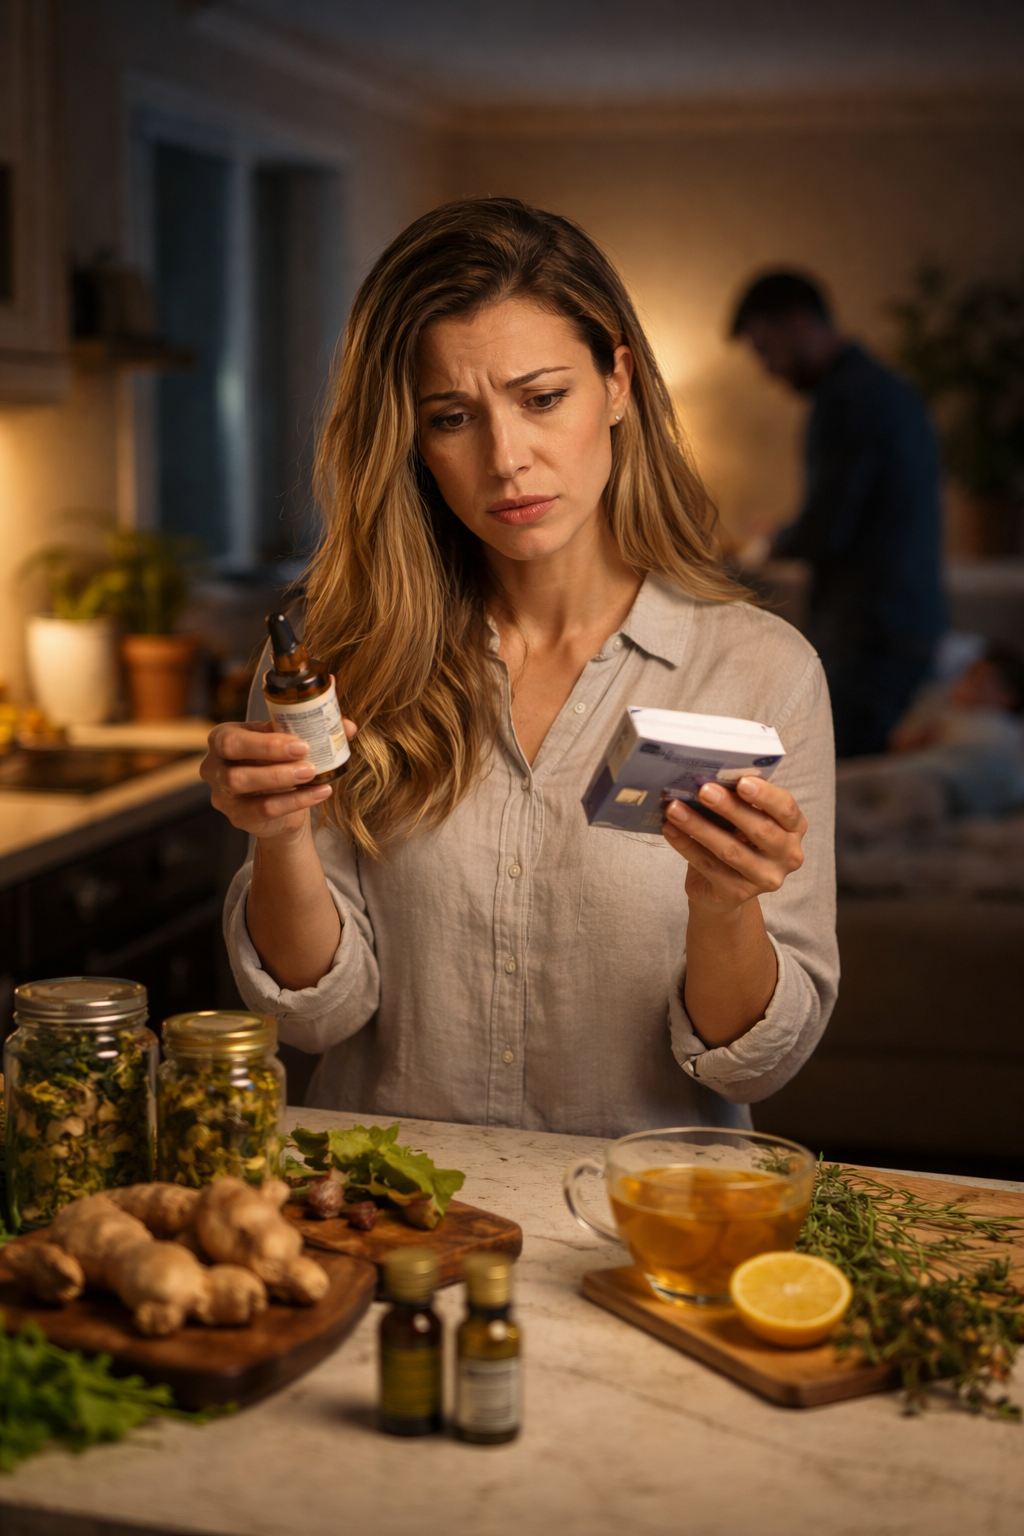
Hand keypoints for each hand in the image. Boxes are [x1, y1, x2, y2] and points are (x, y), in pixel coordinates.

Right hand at [201, 717, 357, 838]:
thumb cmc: (280, 760)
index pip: (232, 740)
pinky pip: (265, 810)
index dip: (265, 743)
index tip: (301, 743)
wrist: (280, 799)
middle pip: (235, 768)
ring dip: (283, 781)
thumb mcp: (290, 739)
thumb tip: (347, 725)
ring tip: (314, 774)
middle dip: (272, 763)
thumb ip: (315, 728)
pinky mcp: (239, 816)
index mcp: (223, 738)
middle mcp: (214, 767)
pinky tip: (320, 792)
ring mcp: (223, 795)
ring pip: (246, 789)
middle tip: (308, 762)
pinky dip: (296, 801)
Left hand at [662, 777, 805, 915]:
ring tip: (675, 809)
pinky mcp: (739, 894)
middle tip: (703, 790)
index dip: (765, 795)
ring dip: (700, 827)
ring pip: (731, 850)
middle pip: (760, 829)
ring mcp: (766, 878)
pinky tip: (671, 830)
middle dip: (729, 808)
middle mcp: (788, 855)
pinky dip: (687, 846)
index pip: (786, 808)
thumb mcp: (743, 818)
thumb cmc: (736, 839)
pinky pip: (710, 867)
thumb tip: (710, 778)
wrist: (722, 887)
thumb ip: (738, 800)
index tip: (741, 781)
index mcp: (794, 828)